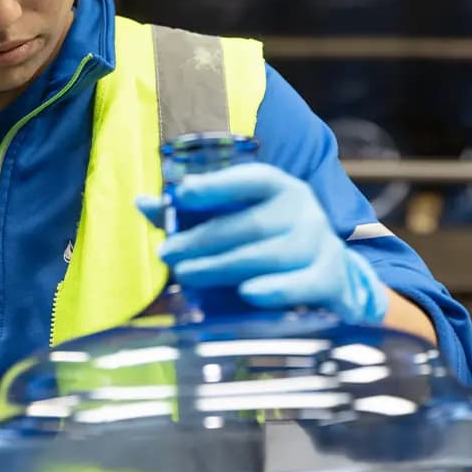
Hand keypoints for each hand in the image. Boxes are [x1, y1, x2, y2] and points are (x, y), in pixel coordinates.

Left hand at [135, 163, 388, 322]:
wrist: (327, 276)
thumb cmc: (265, 243)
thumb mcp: (231, 221)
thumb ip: (189, 213)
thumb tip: (141, 202)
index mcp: (277, 187)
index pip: (249, 179)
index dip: (216, 184)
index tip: (181, 193)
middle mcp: (303, 209)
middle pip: (251, 223)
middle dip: (204, 239)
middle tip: (167, 253)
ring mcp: (320, 243)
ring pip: (270, 254)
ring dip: (224, 266)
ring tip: (188, 274)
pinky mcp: (330, 278)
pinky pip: (302, 284)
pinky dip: (274, 289)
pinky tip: (246, 293)